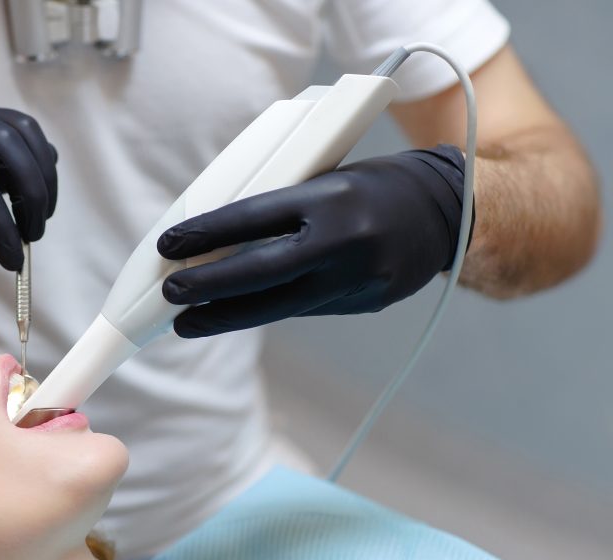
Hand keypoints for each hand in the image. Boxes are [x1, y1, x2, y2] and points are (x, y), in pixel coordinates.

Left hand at [158, 145, 469, 337]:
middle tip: (171, 294)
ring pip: (278, 306)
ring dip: (227, 315)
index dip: (206, 234)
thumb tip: (221, 240)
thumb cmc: (375, 185)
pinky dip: (265, 310)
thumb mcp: (329, 179)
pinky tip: (233, 314)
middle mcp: (345, 240)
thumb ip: (284, 207)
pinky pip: (303, 309)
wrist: (450, 212)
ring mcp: (357, 278)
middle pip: (260, 273)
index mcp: (332, 196)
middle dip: (208, 287)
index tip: (169, 245)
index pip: (254, 216)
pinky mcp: (365, 303)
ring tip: (187, 321)